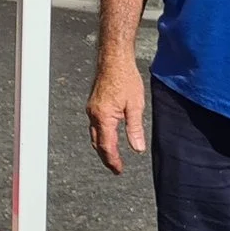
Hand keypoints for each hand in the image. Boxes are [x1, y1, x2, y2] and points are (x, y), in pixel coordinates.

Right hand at [85, 59, 146, 174]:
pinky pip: (94, 125)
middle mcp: (94, 115)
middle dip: (106, 157)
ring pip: (94, 134)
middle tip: (116, 167)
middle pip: (97, 143)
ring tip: (112, 155)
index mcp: (104, 117)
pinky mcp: (93, 104)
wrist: (114, 60)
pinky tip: (108, 135)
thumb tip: (138, 148)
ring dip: (102, 146)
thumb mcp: (135, 105)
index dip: (113, 160)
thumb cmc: (125, 78)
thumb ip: (135, 129)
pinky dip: (100, 135)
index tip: (118, 170)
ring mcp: (91, 109)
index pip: (106, 146)